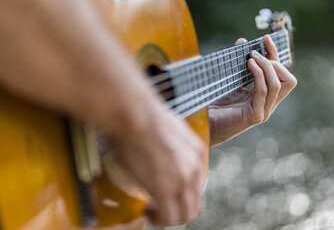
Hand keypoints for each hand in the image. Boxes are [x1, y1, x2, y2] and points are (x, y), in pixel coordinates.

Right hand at [113, 101, 205, 225]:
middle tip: (159, 206)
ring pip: (186, 214)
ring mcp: (183, 179)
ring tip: (152, 210)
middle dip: (178, 209)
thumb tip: (160, 153)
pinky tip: (147, 209)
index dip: (181, 194)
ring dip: (169, 217)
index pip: (197, 183)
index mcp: (196, 152)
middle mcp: (194, 167)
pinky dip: (159, 219)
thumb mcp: (166, 128)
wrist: (136, 114)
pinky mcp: (166, 188)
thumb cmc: (143, 117)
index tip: (165, 193)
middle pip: (195, 203)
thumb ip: (170, 144)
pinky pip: (169, 217)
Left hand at [208, 35, 296, 145]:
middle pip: (288, 80)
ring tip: (251, 57)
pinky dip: (259, 75)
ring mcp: (262, 111)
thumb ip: (236, 62)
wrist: (201, 124)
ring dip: (266, 66)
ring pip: (278, 85)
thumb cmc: (212, 103)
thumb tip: (242, 40)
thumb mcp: (228, 78)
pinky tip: (248, 64)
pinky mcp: (254, 115)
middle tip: (255, 53)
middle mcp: (266, 105)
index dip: (275, 55)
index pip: (280, 75)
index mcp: (262, 97)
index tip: (266, 38)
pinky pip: (263, 91)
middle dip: (275, 62)